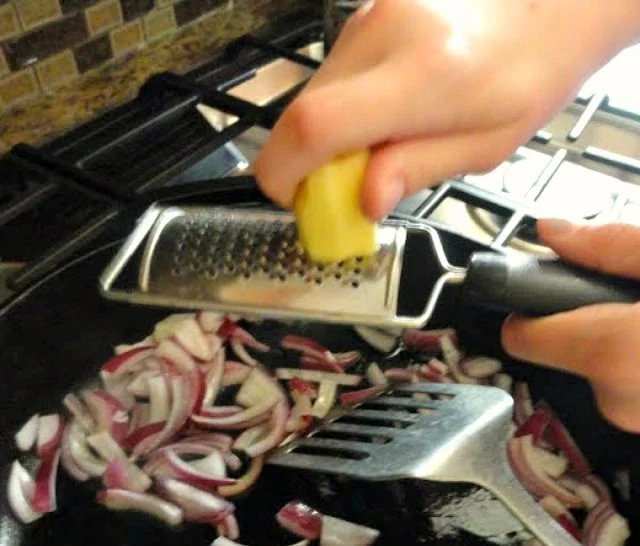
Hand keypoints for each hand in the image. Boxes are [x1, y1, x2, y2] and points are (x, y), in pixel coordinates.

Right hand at [254, 0, 637, 219]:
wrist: (545, 6)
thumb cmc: (525, 78)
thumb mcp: (484, 148)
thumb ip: (417, 171)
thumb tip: (364, 202)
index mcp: (423, 76)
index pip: (317, 125)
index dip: (285, 173)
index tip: (292, 202)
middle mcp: (385, 34)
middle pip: (302, 112)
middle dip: (305, 164)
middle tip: (338, 194)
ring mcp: (369, 17)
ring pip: (312, 95)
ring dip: (325, 138)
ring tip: (372, 153)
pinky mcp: (364, 15)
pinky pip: (331, 76)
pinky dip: (339, 111)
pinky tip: (378, 121)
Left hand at [502, 219, 639, 432]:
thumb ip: (611, 247)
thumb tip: (553, 231)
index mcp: (615, 353)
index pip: (522, 336)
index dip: (530, 308)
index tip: (547, 292)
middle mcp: (619, 401)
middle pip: (568, 351)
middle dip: (594, 321)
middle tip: (631, 299)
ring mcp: (637, 420)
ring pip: (603, 371)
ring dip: (623, 344)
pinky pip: (632, 389)